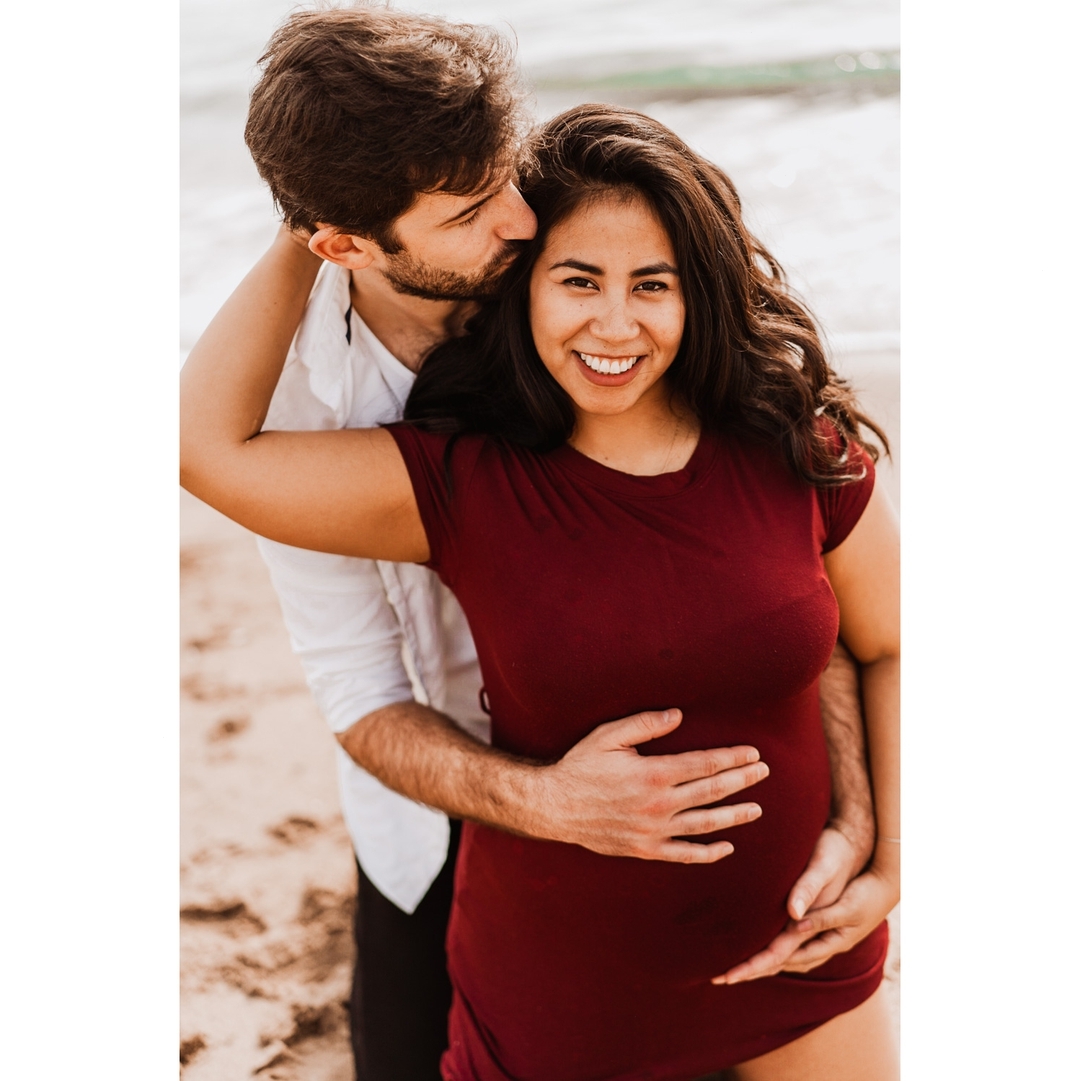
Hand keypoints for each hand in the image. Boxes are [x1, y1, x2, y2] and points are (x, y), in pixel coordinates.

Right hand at [532, 709, 768, 863]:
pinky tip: (728, 846)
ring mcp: (654, 831)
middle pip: (712, 792)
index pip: (704, 765)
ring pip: (705, 824)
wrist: (555, 807)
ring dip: (735, 816)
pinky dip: (709, 852)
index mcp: (653, 774)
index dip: (732, 758)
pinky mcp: (646, 849)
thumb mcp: (608, 736)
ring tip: (757, 809)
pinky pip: (685, 854)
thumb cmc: (581, 765)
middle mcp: (658, 804)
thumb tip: (678, 715)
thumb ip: (645, 724)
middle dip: (742, 780)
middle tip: (764, 772)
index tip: (753, 753)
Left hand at [714, 853, 898, 983]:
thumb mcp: (843, 899)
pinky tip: (767, 948)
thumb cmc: (862, 887)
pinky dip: (775, 952)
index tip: (728, 976)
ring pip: (786, 958)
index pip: (779, 957)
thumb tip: (793, 918)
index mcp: (824, 941)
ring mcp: (822, 938)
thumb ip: (818, 907)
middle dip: (751, 971)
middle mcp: (821, 945)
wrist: (885, 880)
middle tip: (721, 979)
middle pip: (779, 962)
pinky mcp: (822, 927)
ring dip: (762, 964)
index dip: (752, 967)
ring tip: (738, 969)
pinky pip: (793, 946)